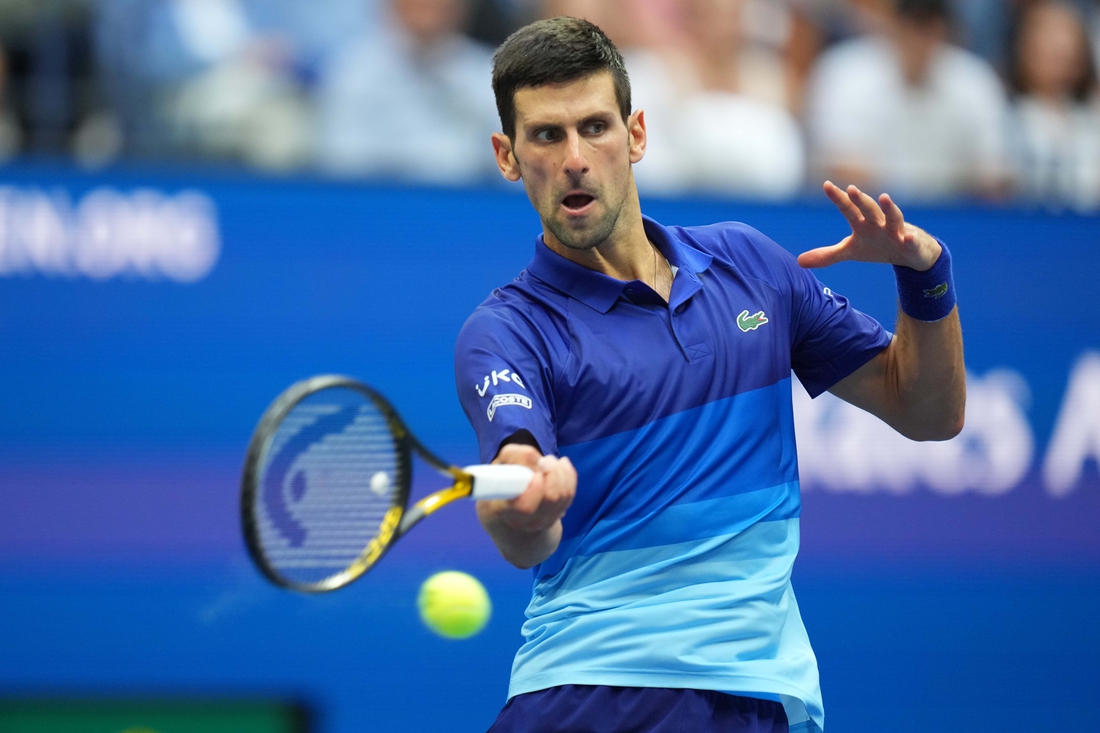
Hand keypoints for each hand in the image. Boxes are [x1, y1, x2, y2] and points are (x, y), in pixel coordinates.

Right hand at [476, 443, 575, 567]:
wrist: (508, 504)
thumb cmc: (501, 480)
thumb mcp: (499, 465)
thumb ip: (513, 456)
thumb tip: (536, 458)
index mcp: (503, 509)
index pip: (525, 506)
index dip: (536, 487)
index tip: (536, 473)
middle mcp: (524, 521)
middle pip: (551, 498)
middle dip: (552, 473)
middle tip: (544, 460)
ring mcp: (542, 521)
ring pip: (563, 495)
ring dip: (560, 472)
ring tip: (549, 461)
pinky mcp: (555, 515)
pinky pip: (569, 494)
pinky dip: (568, 475)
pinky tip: (560, 465)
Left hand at [798, 181, 941, 271]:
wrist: (910, 253)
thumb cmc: (878, 246)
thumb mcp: (851, 251)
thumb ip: (827, 255)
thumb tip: (799, 262)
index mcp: (862, 224)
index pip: (848, 209)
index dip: (838, 198)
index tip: (826, 185)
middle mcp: (879, 223)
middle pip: (868, 209)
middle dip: (860, 200)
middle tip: (850, 188)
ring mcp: (897, 231)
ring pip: (894, 218)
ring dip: (889, 208)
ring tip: (884, 197)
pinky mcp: (912, 244)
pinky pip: (912, 241)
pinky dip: (912, 239)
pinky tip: (910, 237)